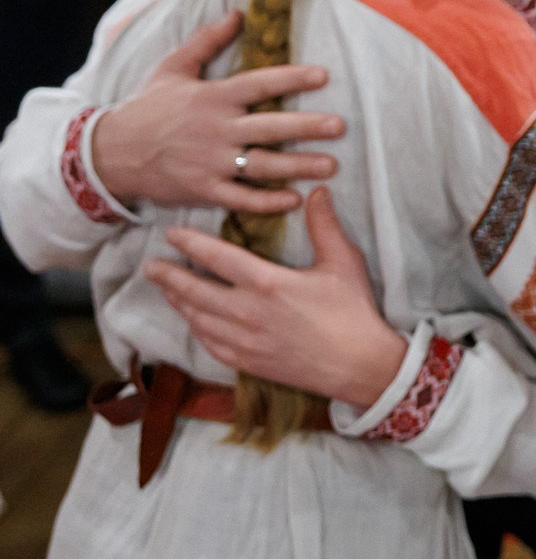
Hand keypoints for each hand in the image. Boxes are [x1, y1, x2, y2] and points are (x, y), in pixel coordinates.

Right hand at [92, 11, 344, 213]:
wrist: (111, 152)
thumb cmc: (147, 107)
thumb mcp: (173, 68)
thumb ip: (207, 41)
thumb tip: (238, 14)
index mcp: (213, 97)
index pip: (259, 84)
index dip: (292, 78)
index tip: (324, 76)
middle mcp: (216, 129)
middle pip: (269, 127)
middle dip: (306, 127)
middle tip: (340, 126)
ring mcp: (211, 162)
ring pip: (262, 165)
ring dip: (298, 166)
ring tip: (330, 167)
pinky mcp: (204, 189)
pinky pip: (241, 198)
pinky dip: (267, 201)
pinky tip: (294, 200)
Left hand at [144, 187, 406, 409]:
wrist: (361, 366)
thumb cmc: (353, 311)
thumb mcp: (344, 262)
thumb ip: (325, 226)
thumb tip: (318, 192)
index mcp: (268, 283)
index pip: (218, 258)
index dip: (191, 243)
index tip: (171, 234)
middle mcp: (247, 312)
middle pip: (194, 291)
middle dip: (169, 276)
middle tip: (151, 265)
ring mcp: (244, 341)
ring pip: (197, 318)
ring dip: (178, 301)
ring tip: (167, 288)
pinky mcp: (248, 362)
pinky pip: (209, 343)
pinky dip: (196, 329)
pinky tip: (194, 321)